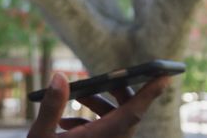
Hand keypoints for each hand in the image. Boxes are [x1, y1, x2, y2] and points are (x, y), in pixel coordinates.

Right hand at [27, 73, 169, 137]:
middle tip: (103, 78)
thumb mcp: (41, 137)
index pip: (132, 114)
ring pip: (116, 120)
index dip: (149, 94)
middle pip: (127, 112)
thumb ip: (52, 106)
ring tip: (75, 98)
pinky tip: (66, 122)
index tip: (165, 75)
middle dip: (116, 92)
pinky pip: (109, 131)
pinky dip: (93, 120)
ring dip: (98, 105)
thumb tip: (60, 76)